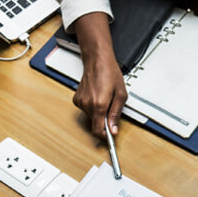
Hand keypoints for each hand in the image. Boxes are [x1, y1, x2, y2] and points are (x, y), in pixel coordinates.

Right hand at [72, 12, 127, 137]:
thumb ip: (116, 114)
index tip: (109, 137)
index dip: (104, 136)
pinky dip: (92, 106)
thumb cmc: (110, 73)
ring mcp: (80, 102)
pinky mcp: (77, 99)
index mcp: (99, 104)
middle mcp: (87, 104)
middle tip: (111, 107)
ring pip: (91, 117)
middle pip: (95, 124)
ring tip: (104, 98)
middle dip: (104, 120)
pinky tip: (97, 95)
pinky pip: (86, 110)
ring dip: (98, 112)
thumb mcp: (121, 94)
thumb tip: (113, 129)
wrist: (97, 60)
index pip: (98, 131)